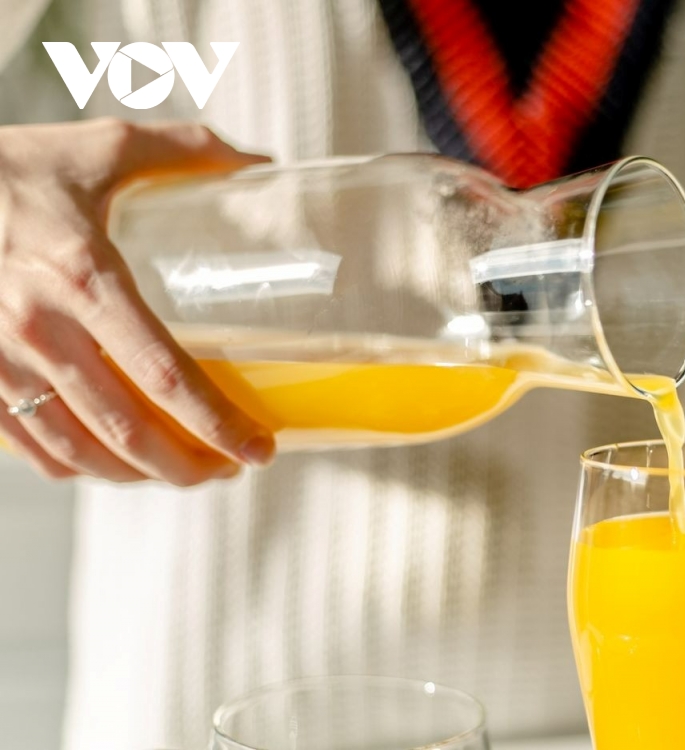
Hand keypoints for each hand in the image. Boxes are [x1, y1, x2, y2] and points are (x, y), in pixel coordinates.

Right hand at [0, 118, 275, 484]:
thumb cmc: (12, 165)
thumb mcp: (100, 146)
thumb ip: (184, 148)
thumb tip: (258, 159)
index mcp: (82, 276)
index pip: (163, 374)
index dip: (218, 423)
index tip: (260, 448)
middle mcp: (37, 328)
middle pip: (126, 430)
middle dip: (187, 466)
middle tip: (232, 469)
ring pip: (77, 450)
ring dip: (138, 476)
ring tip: (184, 471)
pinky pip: (29, 446)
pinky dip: (79, 467)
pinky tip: (114, 462)